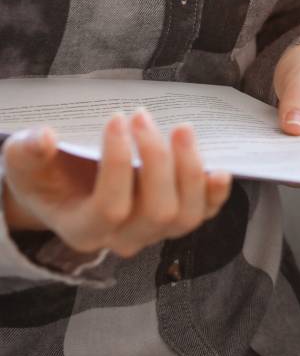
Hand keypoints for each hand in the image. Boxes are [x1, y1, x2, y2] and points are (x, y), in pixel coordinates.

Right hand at [2, 112, 231, 256]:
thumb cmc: (46, 172)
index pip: (110, 207)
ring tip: (181, 129)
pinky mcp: (177, 217)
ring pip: (185, 216)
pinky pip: (204, 214)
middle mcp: (123, 239)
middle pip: (156, 211)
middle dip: (157, 160)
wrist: (64, 185)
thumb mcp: (25, 161)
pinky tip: (219, 169)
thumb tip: (46, 137)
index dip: (118, 164)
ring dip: (190, 170)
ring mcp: (154, 232)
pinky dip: (216, 195)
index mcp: (82, 230)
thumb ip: (29, 151)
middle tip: (144, 116)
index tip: (117, 119)